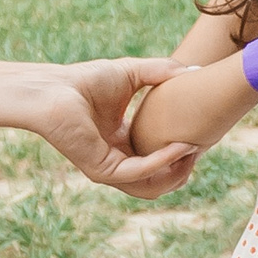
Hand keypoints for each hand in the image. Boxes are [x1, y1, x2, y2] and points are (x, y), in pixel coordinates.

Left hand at [29, 57, 199, 198]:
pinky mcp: (103, 171)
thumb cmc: (86, 80)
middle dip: (184, 168)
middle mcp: (118, 159)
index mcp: (124, 142)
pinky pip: (140, 173)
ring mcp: (110, 169)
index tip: (202, 134)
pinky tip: (178, 145)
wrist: (55, 88)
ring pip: (153, 185)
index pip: (159, 157)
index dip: (183, 150)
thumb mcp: (135, 73)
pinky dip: (162, 162)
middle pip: (159, 179)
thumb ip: (164, 73)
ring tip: (194, 149)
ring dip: (177, 171)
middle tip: (202, 147)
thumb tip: (196, 72)